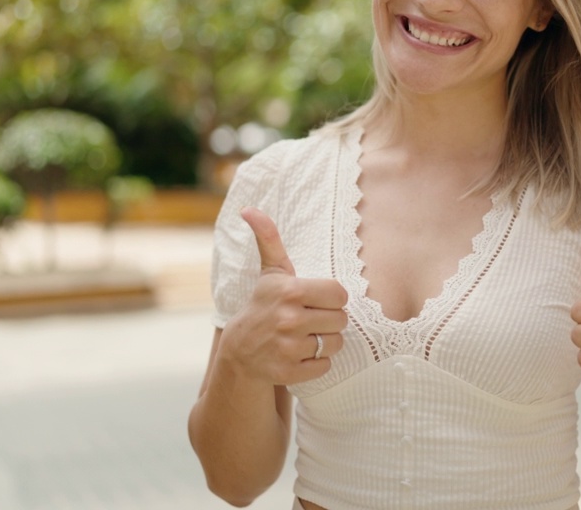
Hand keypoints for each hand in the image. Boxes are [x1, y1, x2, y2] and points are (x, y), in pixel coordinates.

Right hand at [219, 208, 348, 385]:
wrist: (240, 351)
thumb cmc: (263, 306)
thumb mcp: (270, 272)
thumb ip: (268, 239)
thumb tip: (249, 208)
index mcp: (291, 291)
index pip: (340, 294)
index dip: (332, 299)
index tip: (317, 301)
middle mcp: (289, 319)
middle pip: (341, 320)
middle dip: (329, 321)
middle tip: (311, 320)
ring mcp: (287, 347)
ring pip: (334, 344)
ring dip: (325, 342)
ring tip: (305, 337)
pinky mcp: (288, 372)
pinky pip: (324, 366)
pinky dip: (316, 363)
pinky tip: (299, 355)